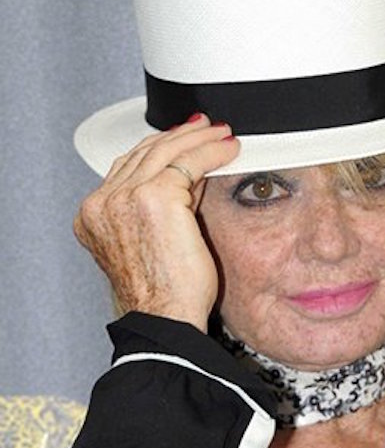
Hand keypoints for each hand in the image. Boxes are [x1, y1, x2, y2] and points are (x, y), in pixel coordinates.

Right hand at [74, 115, 238, 331]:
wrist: (164, 319)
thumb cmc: (164, 298)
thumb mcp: (155, 244)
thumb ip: (165, 208)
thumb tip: (192, 177)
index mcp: (94, 217)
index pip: (127, 168)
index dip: (158, 150)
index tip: (182, 141)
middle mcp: (101, 204)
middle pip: (142, 153)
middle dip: (178, 137)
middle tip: (207, 128)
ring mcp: (123, 198)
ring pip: (163, 151)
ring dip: (197, 139)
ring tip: (222, 134)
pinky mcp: (154, 196)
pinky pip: (186, 161)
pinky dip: (210, 151)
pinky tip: (228, 149)